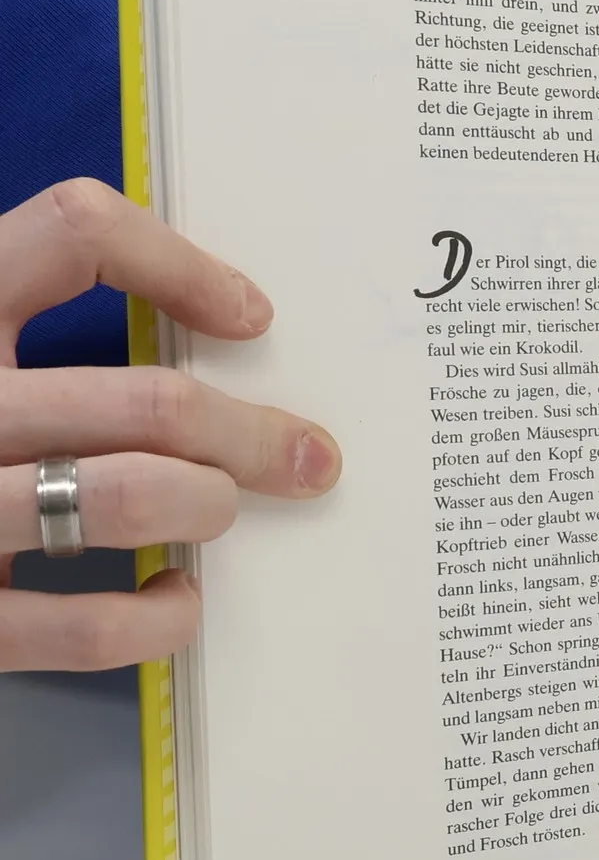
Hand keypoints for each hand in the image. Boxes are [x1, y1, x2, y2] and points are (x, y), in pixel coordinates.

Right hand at [1, 180, 341, 671]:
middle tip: (308, 455)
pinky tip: (178, 598)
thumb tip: (213, 327)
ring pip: (131, 496)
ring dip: (211, 505)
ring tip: (222, 510)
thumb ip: (19, 322)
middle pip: (146, 399)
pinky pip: (88, 626)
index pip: (72, 232)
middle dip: (252, 432)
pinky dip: (161, 616)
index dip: (180, 265)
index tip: (252, 316)